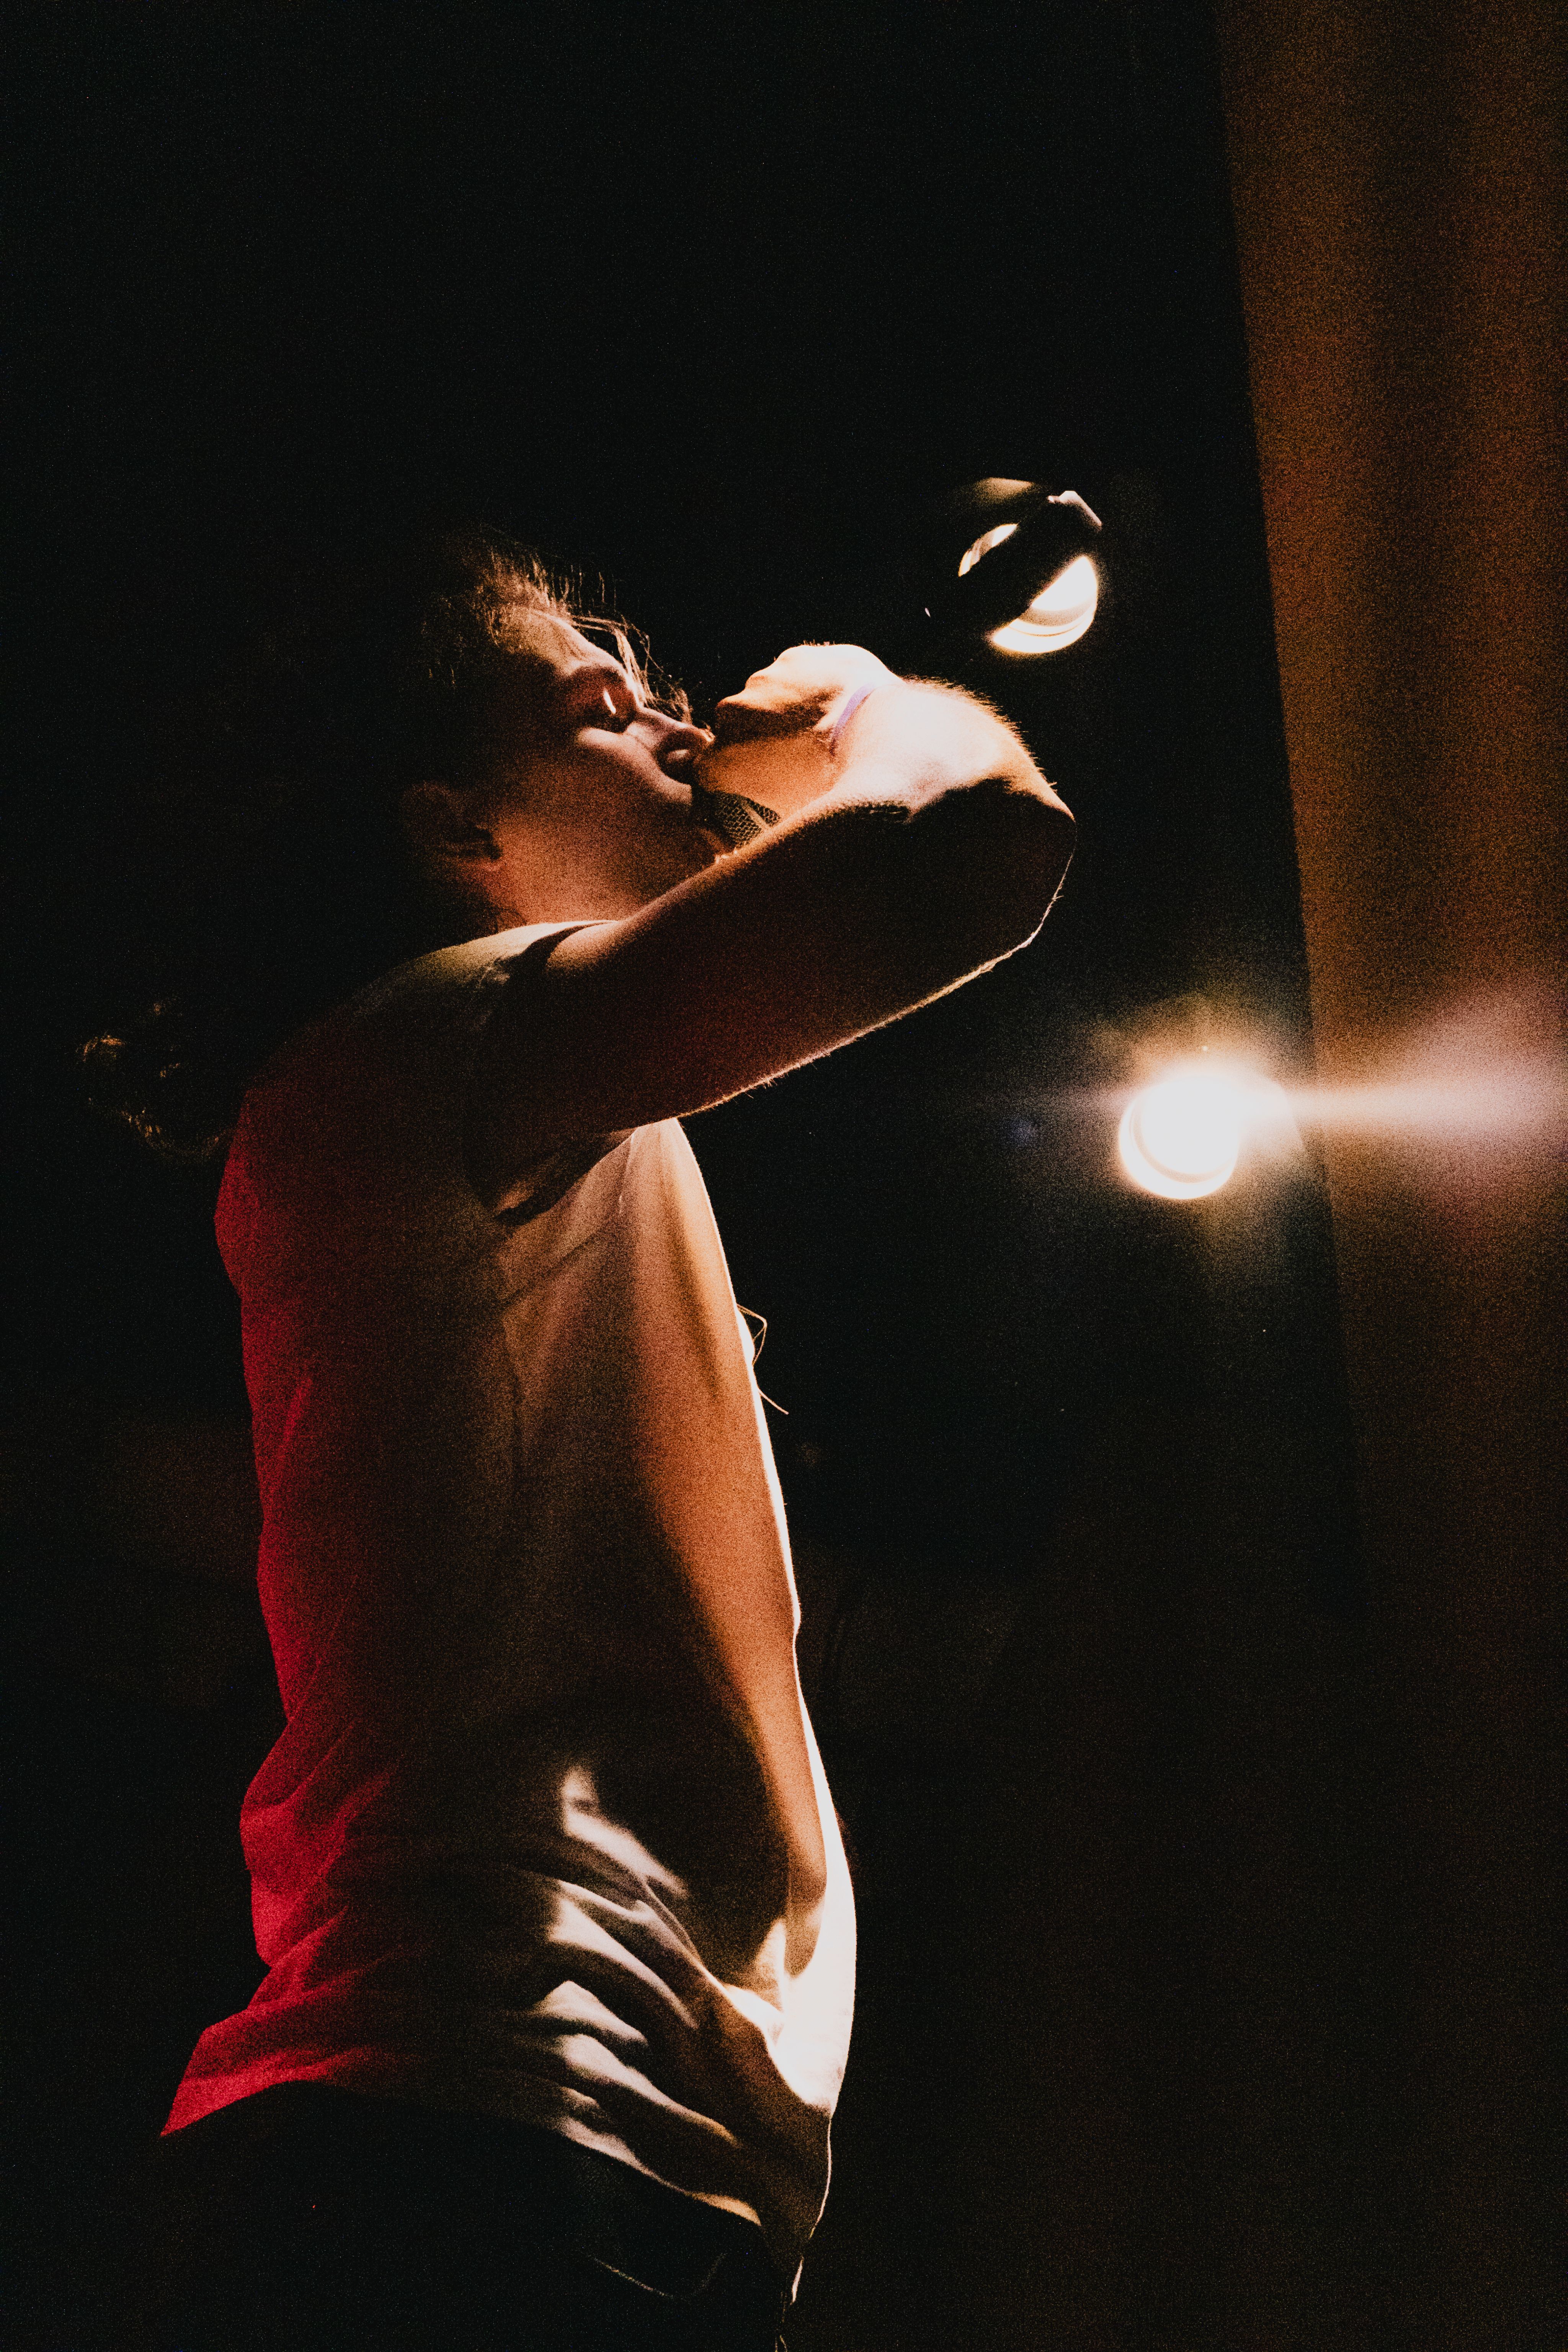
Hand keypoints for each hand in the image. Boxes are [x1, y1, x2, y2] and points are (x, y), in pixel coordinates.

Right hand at [695, 643, 898, 822]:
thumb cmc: (836, 790)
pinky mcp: (798, 656)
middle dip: (757, 739)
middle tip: (797, 757)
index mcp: (723, 761)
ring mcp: (766, 680)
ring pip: (766, 696)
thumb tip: (773, 834)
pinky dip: (812, 686)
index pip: (709, 771)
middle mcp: (732, 714)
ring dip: (784, 709)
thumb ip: (768, 818)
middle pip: (736, 727)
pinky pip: (797, 672)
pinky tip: (838, 701)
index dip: (733, 780)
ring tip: (824, 726)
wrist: (882, 739)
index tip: (758, 787)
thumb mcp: (794, 820)